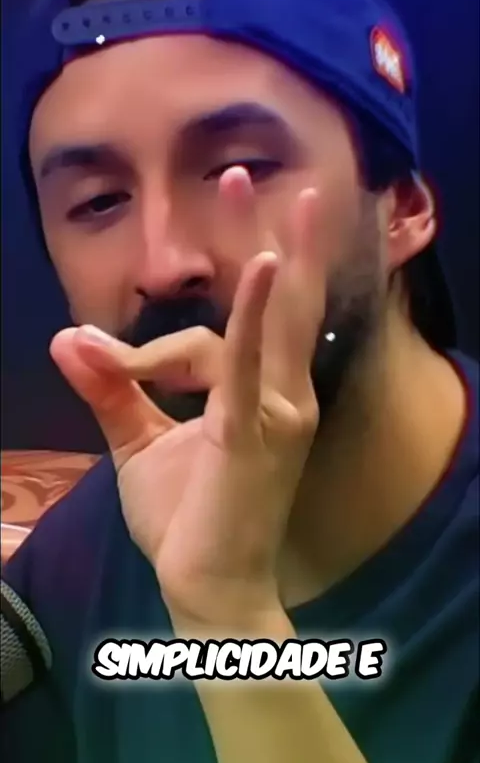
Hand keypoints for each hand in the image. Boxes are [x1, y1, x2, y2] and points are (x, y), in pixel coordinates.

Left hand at [51, 168, 328, 631]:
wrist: (209, 589)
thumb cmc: (188, 519)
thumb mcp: (141, 444)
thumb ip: (113, 389)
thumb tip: (65, 337)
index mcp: (260, 394)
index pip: (216, 336)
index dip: (153, 347)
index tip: (95, 355)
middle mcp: (281, 393)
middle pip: (274, 299)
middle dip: (260, 232)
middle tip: (239, 173)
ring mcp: (276, 410)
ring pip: (269, 315)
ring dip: (262, 243)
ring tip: (244, 184)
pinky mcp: (258, 433)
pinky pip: (249, 362)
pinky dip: (253, 314)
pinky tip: (263, 264)